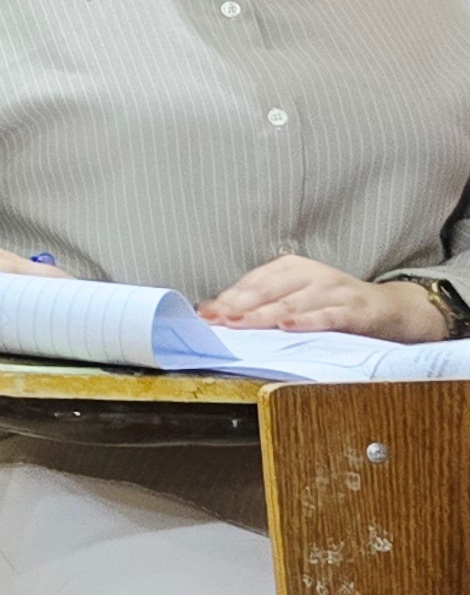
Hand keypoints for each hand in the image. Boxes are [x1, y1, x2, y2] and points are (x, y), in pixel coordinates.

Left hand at [198, 253, 446, 342]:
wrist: (389, 309)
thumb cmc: (334, 304)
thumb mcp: (297, 296)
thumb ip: (263, 302)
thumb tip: (216, 311)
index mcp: (292, 267)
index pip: (252, 282)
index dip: (227, 298)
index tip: (205, 314)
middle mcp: (311, 274)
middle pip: (266, 291)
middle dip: (237, 306)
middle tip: (215, 319)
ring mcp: (333, 291)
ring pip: (291, 303)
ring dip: (262, 315)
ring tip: (239, 322)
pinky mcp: (353, 309)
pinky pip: (326, 316)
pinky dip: (306, 321)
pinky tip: (288, 326)